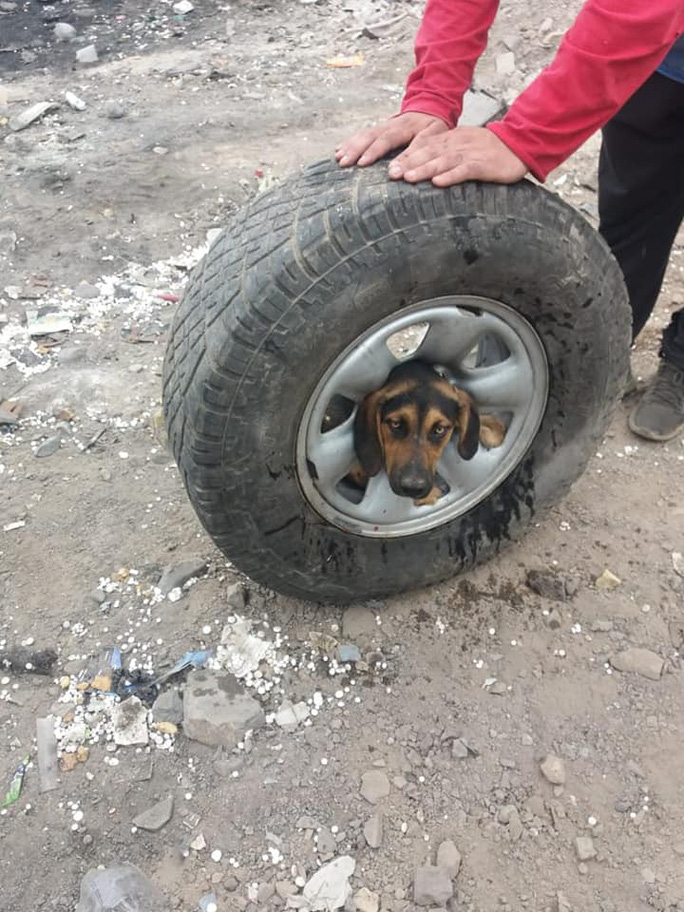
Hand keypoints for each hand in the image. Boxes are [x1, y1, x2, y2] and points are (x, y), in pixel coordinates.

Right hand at [335, 112, 448, 167]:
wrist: (431, 107)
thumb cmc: (433, 126)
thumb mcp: (432, 137)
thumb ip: (416, 153)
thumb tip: (395, 171)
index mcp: (405, 126)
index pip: (387, 139)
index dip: (374, 151)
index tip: (362, 163)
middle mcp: (390, 124)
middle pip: (370, 135)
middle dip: (355, 149)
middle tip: (343, 163)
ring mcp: (383, 125)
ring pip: (363, 134)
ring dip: (350, 146)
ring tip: (338, 158)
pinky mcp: (378, 128)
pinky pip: (362, 134)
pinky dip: (349, 142)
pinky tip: (339, 150)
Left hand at [388, 126, 527, 185]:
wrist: (519, 144)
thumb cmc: (488, 150)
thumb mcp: (463, 145)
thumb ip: (444, 152)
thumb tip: (422, 167)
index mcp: (451, 138)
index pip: (424, 145)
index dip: (406, 155)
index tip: (389, 167)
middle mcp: (457, 144)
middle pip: (429, 152)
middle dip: (408, 163)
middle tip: (391, 174)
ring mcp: (470, 153)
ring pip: (443, 160)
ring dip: (424, 169)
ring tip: (408, 178)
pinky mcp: (483, 165)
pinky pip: (464, 170)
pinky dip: (451, 176)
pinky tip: (438, 182)